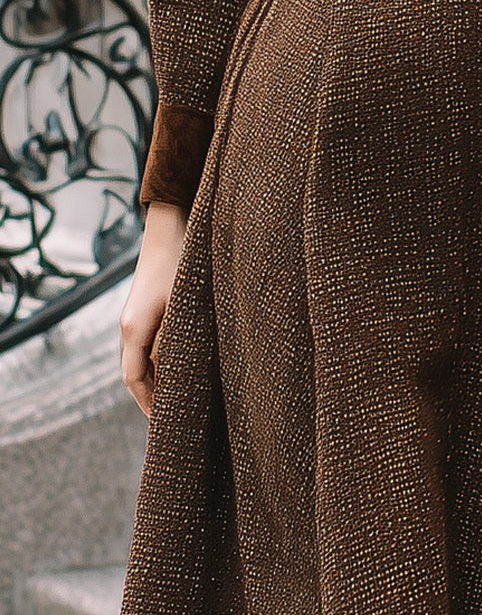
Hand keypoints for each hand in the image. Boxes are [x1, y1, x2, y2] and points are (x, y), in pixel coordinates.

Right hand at [119, 201, 188, 415]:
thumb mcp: (182, 305)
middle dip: (152, 396)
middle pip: (135, 373)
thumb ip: (176, 340)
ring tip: (180, 400)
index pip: (134, 379)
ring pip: (141, 359)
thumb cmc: (181, 264)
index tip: (166, 424)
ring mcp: (135, 317)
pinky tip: (179, 366)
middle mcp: (129, 327)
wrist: (172, 228)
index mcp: (134, 329)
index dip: (148, 403)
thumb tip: (173, 372)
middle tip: (176, 419)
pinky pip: (147, 344)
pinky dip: (159, 360)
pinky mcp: (145, 309)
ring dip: (157, 378)